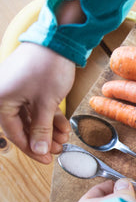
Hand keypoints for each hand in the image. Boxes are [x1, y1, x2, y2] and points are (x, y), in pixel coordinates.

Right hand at [0, 42, 74, 163]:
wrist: (58, 42)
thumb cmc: (47, 68)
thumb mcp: (45, 103)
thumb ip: (41, 128)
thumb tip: (39, 150)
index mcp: (1, 100)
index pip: (14, 133)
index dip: (32, 149)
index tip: (47, 160)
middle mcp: (5, 95)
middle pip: (23, 126)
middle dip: (43, 139)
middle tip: (57, 150)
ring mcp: (18, 90)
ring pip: (32, 117)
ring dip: (48, 129)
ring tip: (63, 139)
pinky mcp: (30, 86)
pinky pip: (37, 107)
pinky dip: (50, 117)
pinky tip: (63, 127)